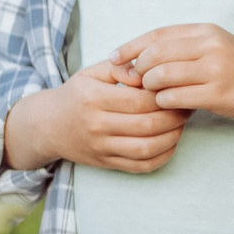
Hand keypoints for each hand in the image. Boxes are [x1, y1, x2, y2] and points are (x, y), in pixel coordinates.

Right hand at [1, 59, 188, 173]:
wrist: (47, 126)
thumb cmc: (76, 95)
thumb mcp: (91, 72)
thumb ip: (120, 67)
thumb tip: (146, 72)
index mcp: (94, 99)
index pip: (141, 100)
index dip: (165, 96)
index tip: (177, 89)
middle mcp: (96, 125)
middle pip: (148, 125)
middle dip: (174, 116)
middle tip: (186, 106)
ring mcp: (101, 147)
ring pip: (147, 148)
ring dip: (172, 137)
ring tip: (180, 124)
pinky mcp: (105, 163)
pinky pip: (140, 166)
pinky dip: (162, 156)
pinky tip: (169, 142)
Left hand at [115, 24, 233, 123]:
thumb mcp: (212, 46)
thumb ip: (180, 48)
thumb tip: (135, 57)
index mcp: (205, 31)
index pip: (157, 35)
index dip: (130, 47)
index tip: (112, 58)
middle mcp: (210, 46)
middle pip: (155, 55)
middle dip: (138, 70)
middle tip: (135, 82)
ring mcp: (215, 70)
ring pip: (162, 76)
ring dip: (150, 87)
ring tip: (153, 94)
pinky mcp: (218, 94)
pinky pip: (175, 98)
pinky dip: (163, 102)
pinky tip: (167, 104)